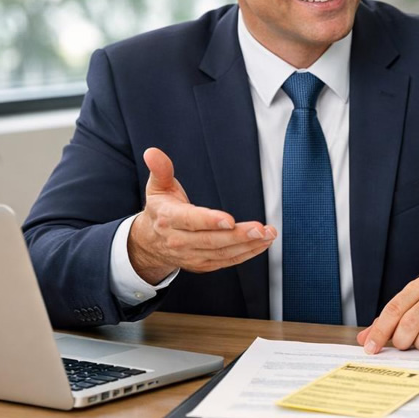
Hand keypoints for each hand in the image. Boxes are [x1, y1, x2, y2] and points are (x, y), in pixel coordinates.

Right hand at [127, 147, 275, 283]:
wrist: (150, 243)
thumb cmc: (161, 209)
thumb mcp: (158, 187)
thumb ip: (160, 169)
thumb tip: (152, 152)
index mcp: (168, 219)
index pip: (190, 221)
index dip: (209, 221)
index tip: (230, 219)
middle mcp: (179, 240)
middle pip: (211, 240)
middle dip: (238, 235)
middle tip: (260, 229)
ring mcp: (191, 255)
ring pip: (222, 252)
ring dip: (248, 245)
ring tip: (268, 234)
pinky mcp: (202, 264)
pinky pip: (226, 261)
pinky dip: (246, 254)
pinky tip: (262, 244)